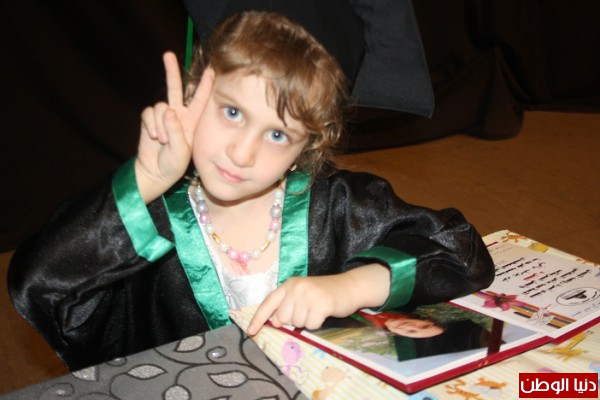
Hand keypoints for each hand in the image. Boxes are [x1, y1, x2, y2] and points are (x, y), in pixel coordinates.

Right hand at [135, 52, 213, 202]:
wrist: (155, 172)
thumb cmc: (174, 164)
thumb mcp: (182, 151)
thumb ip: (176, 132)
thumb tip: (168, 112)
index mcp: (192, 121)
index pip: (200, 99)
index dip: (205, 85)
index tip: (210, 70)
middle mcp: (178, 115)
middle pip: (175, 88)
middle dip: (172, 71)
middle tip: (168, 54)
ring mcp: (163, 117)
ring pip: (160, 106)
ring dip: (160, 124)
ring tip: (163, 140)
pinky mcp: (149, 120)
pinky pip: (148, 113)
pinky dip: (150, 125)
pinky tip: (154, 137)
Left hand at [247, 264, 390, 334]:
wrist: (350, 286)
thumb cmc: (324, 293)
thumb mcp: (302, 294)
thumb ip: (286, 306)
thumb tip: (275, 322)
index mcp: (288, 285)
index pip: (268, 303)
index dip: (258, 318)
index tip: (251, 331)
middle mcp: (296, 288)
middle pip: (283, 318)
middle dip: (293, 320)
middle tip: (307, 310)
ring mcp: (309, 295)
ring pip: (297, 323)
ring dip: (307, 321)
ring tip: (317, 310)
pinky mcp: (321, 304)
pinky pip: (311, 325)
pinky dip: (317, 324)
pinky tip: (324, 313)